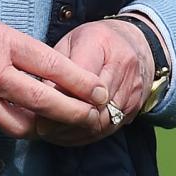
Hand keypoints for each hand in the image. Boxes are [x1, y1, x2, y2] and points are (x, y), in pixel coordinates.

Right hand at [0, 3, 108, 139]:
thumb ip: (18, 49)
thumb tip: (50, 70)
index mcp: (2, 41)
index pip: (51, 64)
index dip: (80, 81)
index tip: (99, 90)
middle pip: (45, 100)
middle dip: (75, 112)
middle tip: (95, 115)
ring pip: (26, 123)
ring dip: (49, 126)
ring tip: (68, 125)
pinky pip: (2, 127)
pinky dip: (22, 127)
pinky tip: (36, 125)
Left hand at [36, 19, 151, 146]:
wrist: (135, 43)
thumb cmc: (94, 41)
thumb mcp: (70, 42)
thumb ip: (56, 65)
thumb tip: (40, 93)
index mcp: (100, 42)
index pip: (79, 77)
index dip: (58, 96)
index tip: (39, 109)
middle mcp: (122, 65)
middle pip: (92, 103)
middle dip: (65, 119)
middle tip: (42, 128)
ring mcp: (132, 87)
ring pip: (101, 120)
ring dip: (75, 131)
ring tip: (53, 134)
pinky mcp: (136, 105)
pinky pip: (110, 127)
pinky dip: (88, 134)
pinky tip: (70, 134)